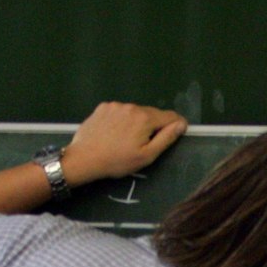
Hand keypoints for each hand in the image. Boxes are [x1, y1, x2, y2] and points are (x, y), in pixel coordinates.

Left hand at [62, 102, 187, 184]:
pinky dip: (123, 120)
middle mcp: (132, 107)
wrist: (85, 158)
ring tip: (127, 140)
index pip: (170, 116)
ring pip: (135, 112)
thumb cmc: (118, 161)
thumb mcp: (147, 155)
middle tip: (145, 144)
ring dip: (137, 122)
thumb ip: (166, 138)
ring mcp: (116, 105)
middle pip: (152, 114)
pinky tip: (115, 133)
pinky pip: (121, 111)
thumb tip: (181, 124)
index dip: (177, 124)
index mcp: (145, 118)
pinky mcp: (103, 107)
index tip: (178, 132)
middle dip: (154, 126)